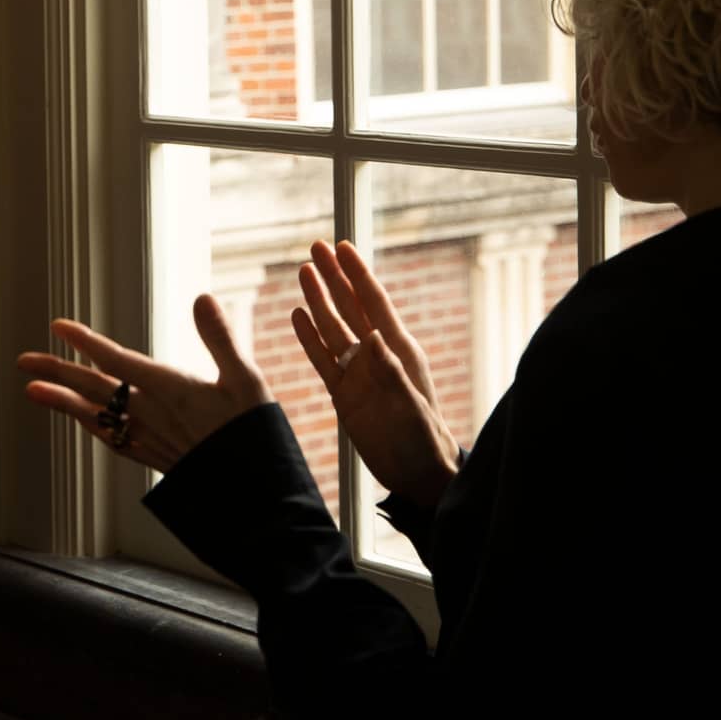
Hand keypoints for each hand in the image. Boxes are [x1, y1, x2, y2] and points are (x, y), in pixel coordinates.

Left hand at [18, 298, 269, 473]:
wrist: (254, 493)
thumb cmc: (253, 434)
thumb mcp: (246, 379)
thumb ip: (220, 337)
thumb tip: (203, 298)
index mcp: (170, 389)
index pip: (118, 360)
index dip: (86, 343)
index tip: (59, 327)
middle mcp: (151, 415)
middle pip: (94, 388)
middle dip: (57, 371)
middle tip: (23, 360)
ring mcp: (148, 439)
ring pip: (95, 416)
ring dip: (61, 401)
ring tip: (32, 390)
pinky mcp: (152, 458)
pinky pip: (110, 439)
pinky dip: (89, 425)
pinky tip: (80, 421)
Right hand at [293, 240, 460, 511]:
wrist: (417, 473)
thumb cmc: (424, 440)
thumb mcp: (411, 408)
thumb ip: (391, 374)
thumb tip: (373, 338)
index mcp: (397, 350)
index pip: (373, 303)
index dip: (357, 274)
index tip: (341, 246)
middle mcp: (376, 355)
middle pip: (350, 307)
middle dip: (334, 276)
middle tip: (315, 247)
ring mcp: (357, 373)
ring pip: (332, 328)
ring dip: (318, 300)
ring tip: (302, 271)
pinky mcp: (343, 393)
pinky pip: (322, 359)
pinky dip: (309, 337)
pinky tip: (296, 316)